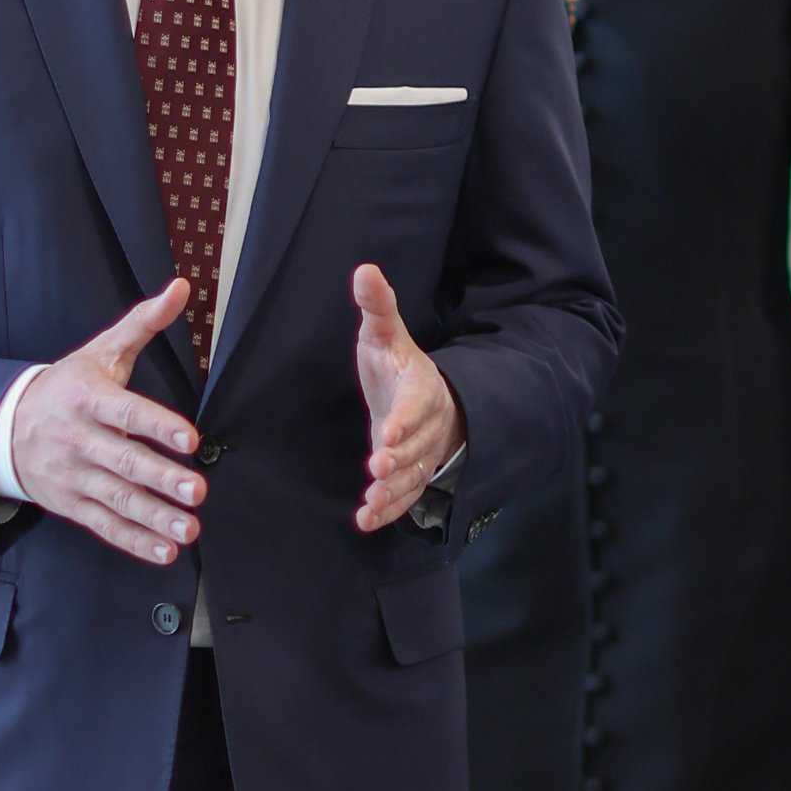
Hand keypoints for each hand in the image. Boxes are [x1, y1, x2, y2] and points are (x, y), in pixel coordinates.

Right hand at [9, 280, 203, 564]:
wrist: (5, 426)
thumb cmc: (66, 386)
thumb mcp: (100, 351)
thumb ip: (143, 323)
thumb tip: (180, 288)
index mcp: (88, 399)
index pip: (127, 412)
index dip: (157, 425)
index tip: (189, 438)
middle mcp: (79, 440)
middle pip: (124, 461)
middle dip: (162, 478)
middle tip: (198, 491)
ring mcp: (73, 476)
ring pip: (117, 499)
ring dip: (154, 517)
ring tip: (189, 527)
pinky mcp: (71, 504)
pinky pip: (104, 525)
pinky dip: (134, 541)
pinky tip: (164, 550)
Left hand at [353, 261, 467, 533]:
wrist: (426, 398)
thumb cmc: (400, 365)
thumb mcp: (386, 334)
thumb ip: (378, 306)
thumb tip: (365, 270)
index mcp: (421, 389)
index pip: (416, 405)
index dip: (405, 419)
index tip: (388, 432)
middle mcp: (426, 425)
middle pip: (417, 445)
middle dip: (399, 458)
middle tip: (378, 467)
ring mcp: (421, 453)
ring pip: (413, 475)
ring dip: (393, 490)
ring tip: (371, 503)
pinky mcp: (410, 474)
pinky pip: (405, 496)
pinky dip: (389, 510)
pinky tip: (366, 520)